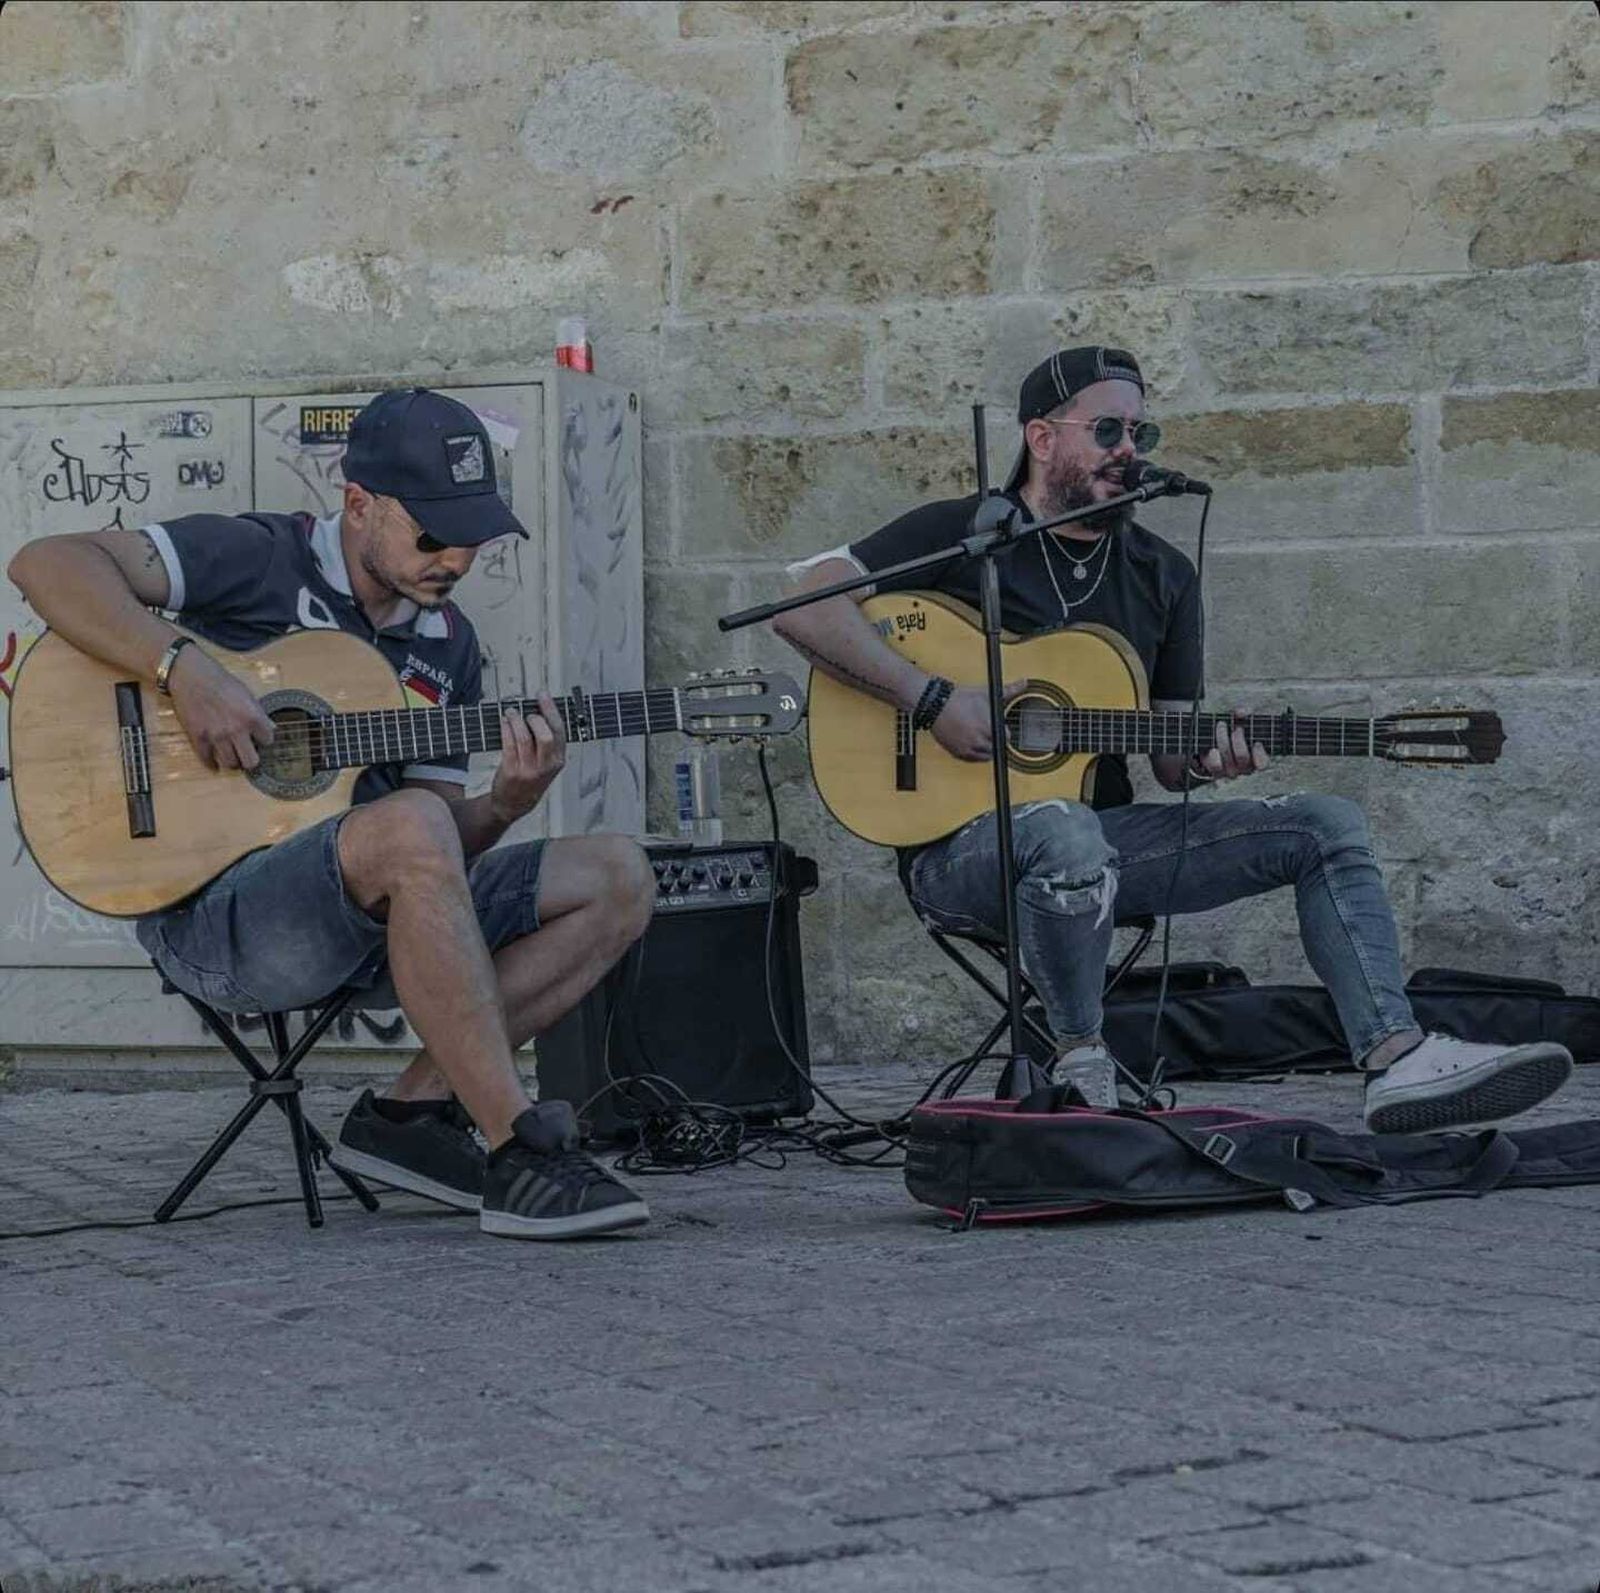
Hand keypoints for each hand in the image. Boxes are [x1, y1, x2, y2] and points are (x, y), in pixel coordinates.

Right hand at [167, 645, 275, 771]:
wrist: (190, 675)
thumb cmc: (220, 680)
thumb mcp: (247, 693)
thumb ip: (258, 713)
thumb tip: (271, 727)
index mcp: (252, 716)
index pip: (268, 741)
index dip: (264, 739)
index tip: (259, 738)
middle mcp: (236, 729)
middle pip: (251, 761)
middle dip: (251, 758)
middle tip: (248, 754)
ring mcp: (216, 736)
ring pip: (230, 764)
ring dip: (232, 760)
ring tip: (232, 755)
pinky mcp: (198, 738)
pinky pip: (207, 760)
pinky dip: (212, 762)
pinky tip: (215, 761)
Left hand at [489, 694, 565, 822]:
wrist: (513, 804)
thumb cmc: (530, 780)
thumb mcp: (547, 764)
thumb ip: (548, 742)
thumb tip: (539, 709)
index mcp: (558, 760)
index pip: (559, 731)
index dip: (551, 710)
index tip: (542, 695)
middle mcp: (546, 766)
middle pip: (546, 735)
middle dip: (535, 717)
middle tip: (526, 711)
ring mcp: (528, 770)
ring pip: (524, 737)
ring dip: (516, 720)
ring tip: (511, 712)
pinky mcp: (511, 771)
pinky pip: (508, 744)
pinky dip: (506, 729)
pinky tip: (504, 722)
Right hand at [930, 681, 1027, 762]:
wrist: (937, 704)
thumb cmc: (960, 698)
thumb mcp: (987, 693)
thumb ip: (1009, 690)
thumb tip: (1024, 682)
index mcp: (988, 728)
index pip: (1005, 738)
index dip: (1003, 731)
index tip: (998, 726)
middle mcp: (978, 741)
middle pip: (996, 748)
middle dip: (995, 740)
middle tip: (989, 731)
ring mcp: (967, 748)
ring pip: (985, 756)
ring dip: (986, 749)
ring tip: (981, 737)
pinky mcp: (957, 753)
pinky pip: (971, 760)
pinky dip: (974, 754)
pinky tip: (972, 743)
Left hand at [1196, 715, 1268, 781]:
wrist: (1210, 743)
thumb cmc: (1230, 731)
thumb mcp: (1238, 721)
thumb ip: (1242, 715)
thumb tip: (1243, 711)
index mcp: (1256, 757)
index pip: (1263, 763)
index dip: (1260, 755)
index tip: (1257, 743)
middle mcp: (1244, 767)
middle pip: (1242, 757)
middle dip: (1238, 740)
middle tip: (1236, 728)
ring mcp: (1230, 771)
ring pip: (1228, 760)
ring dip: (1224, 741)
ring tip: (1221, 726)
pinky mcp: (1216, 772)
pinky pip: (1215, 767)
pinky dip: (1214, 757)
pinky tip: (1213, 748)